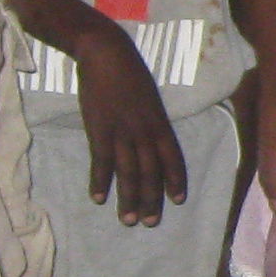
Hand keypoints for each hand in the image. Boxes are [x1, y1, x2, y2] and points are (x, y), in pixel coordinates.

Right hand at [69, 20, 188, 226]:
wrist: (107, 53)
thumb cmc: (130, 74)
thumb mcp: (149, 99)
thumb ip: (151, 122)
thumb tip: (152, 142)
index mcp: (160, 123)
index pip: (172, 158)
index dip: (175, 180)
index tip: (177, 201)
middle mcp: (144, 131)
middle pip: (151, 172)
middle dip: (151, 199)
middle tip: (149, 223)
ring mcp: (122, 132)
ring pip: (128, 172)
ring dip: (128, 198)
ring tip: (127, 220)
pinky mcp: (99, 129)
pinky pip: (101, 161)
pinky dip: (100, 181)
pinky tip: (98, 198)